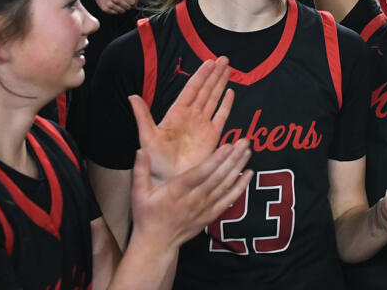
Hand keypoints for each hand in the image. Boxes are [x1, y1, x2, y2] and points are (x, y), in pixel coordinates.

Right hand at [97, 0, 140, 13]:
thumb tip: (137, 3)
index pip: (131, 1)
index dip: (133, 2)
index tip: (132, 2)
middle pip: (126, 6)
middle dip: (128, 6)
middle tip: (127, 5)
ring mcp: (108, 2)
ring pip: (119, 10)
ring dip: (122, 10)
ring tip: (122, 7)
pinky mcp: (104, 7)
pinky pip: (113, 13)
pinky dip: (116, 11)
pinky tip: (116, 7)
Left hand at [129, 56, 233, 181]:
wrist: (168, 181)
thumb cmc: (155, 161)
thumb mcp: (147, 137)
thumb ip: (142, 116)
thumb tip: (132, 96)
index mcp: (177, 113)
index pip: (191, 89)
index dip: (201, 75)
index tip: (209, 62)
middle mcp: (191, 116)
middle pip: (205, 90)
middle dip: (214, 74)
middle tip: (224, 59)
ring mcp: (202, 125)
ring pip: (214, 99)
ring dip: (220, 84)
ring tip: (228, 69)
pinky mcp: (212, 137)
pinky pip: (221, 116)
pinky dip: (226, 104)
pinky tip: (230, 93)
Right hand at [129, 141, 251, 249]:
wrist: (155, 244)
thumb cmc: (147, 216)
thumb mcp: (138, 193)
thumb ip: (141, 170)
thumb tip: (141, 150)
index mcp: (177, 191)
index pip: (200, 173)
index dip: (215, 159)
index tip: (228, 145)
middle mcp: (193, 199)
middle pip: (217, 176)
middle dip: (232, 158)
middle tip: (245, 141)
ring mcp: (203, 208)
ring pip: (224, 186)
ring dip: (238, 168)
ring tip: (248, 152)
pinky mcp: (209, 216)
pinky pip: (227, 200)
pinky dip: (239, 188)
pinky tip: (248, 175)